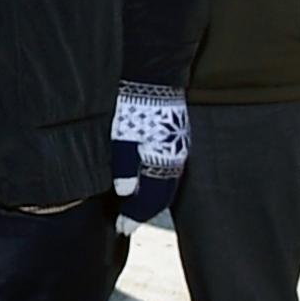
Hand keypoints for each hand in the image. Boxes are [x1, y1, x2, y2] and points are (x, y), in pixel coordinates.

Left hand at [111, 82, 187, 237]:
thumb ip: (126, 165)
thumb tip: (126, 193)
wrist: (151, 72)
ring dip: (150, 196)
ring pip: (166, 180)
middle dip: (143, 210)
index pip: (151, 200)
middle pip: (161, 193)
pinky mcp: (174, 134)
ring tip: (134, 205)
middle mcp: (175, 156)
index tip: (121, 228)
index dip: (136, 216)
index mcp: (164, 160)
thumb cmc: (132, 104)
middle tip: (126, 223)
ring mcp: (177, 145)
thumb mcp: (122, 135)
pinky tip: (145, 179)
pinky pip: (168, 166)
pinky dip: (156, 179)